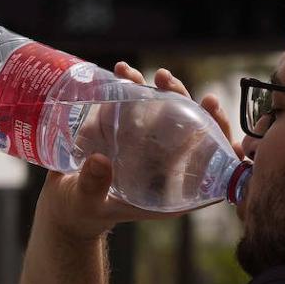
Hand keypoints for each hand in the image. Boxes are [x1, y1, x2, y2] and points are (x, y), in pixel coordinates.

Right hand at [36, 61, 240, 242]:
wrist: (62, 203)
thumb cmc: (80, 212)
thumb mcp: (87, 203)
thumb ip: (94, 187)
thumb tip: (100, 161)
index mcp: (169, 192)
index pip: (209, 169)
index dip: (222, 145)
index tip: (215, 117)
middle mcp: (166, 166)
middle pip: (195, 135)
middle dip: (195, 106)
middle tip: (176, 88)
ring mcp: (149, 146)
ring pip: (172, 115)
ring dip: (170, 91)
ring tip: (159, 76)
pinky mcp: (129, 131)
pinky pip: (140, 105)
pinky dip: (135, 85)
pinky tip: (123, 71)